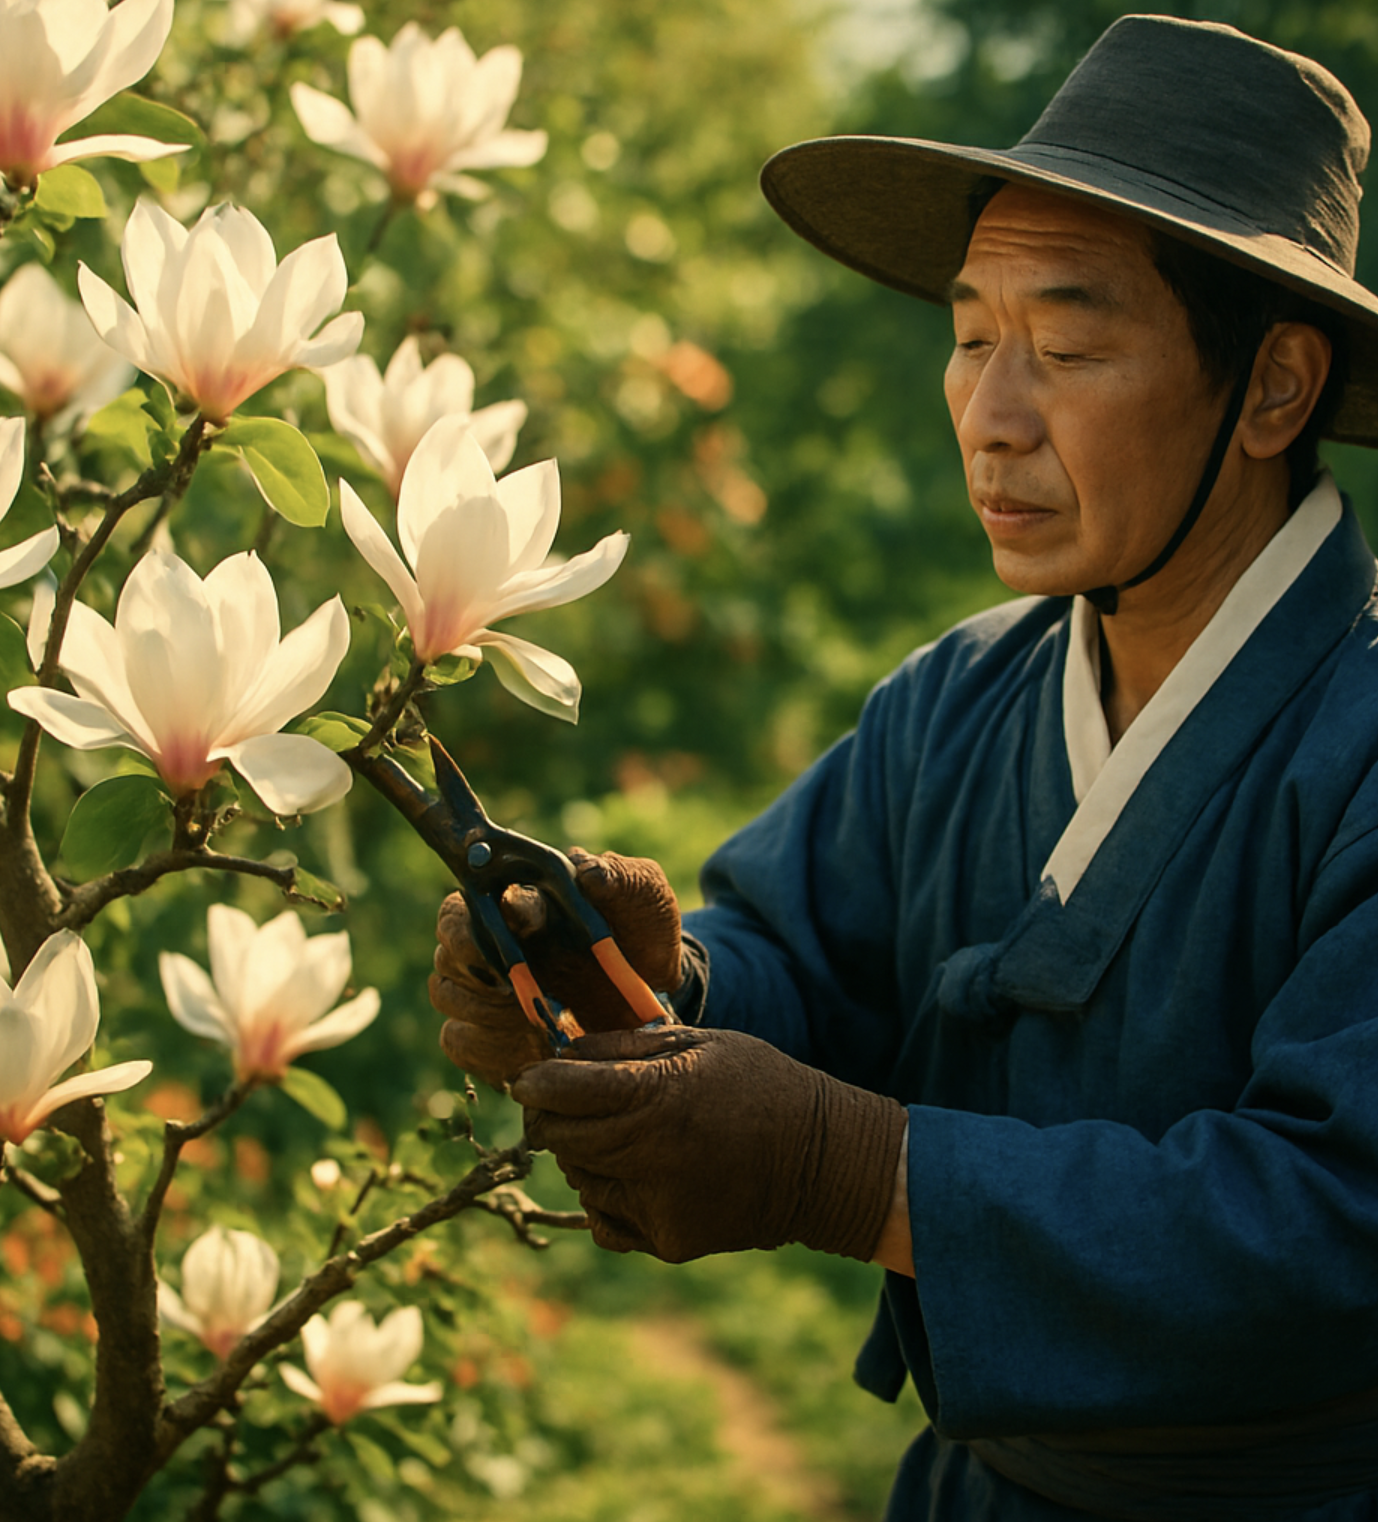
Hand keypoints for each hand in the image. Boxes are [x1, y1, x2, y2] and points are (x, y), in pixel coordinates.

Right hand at [429, 849, 682, 1088]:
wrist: (660, 985)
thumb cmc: (643, 926)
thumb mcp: (642, 891)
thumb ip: (618, 875)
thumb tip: (588, 872)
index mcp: (518, 903)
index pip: (467, 903)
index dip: (483, 919)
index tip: (516, 936)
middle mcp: (493, 943)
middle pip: (445, 950)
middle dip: (472, 968)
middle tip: (513, 986)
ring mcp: (490, 990)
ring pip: (444, 994)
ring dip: (482, 1008)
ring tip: (535, 1019)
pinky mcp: (495, 1034)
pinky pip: (459, 1040)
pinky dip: (487, 1045)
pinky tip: (531, 1047)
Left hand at [512, 1025, 908, 1263]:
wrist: (824, 1162)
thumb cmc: (760, 1085)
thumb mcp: (699, 1044)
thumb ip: (626, 1047)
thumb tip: (563, 1052)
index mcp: (657, 1095)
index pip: (561, 1091)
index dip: (534, 1082)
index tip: (526, 1079)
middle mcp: (649, 1154)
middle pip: (558, 1138)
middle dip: (548, 1118)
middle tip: (558, 1105)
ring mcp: (656, 1204)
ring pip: (579, 1177)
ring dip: (583, 1155)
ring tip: (621, 1135)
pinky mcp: (667, 1241)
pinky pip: (605, 1220)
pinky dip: (605, 1197)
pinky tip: (634, 1176)